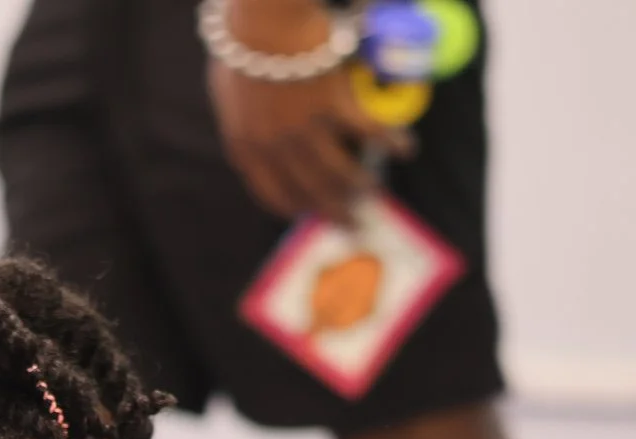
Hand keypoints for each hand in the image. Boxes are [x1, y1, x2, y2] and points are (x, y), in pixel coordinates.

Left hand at [208, 0, 410, 222]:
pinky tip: (405, 148)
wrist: (264, 19)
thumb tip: (254, 137)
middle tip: (351, 222)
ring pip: (340, 173)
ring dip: (361, 186)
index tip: (308, 214)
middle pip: (310, 192)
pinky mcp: (334, 107)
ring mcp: (305, 130)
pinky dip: (391, 142)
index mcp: (245, 145)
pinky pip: (369, 133)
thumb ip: (245, 121)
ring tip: (374, 191)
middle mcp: (275, 147)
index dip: (292, 207)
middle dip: (334, 212)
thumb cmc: (244, 45)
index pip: (270, 193)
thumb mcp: (230, 92)